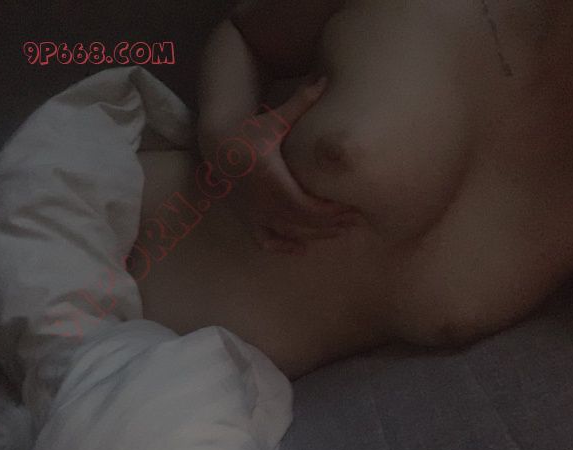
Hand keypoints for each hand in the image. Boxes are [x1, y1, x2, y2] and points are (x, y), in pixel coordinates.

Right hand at [202, 77, 360, 253]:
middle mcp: (262, 200)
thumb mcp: (273, 119)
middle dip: (331, 225)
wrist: (216, 148)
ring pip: (289, 233)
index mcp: (270, 177)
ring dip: (316, 236)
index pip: (306, 204)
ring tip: (340, 232)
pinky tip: (302, 249)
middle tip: (356, 222)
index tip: (351, 209)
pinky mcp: (248, 219)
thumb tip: (324, 78)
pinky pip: (265, 241)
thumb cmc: (249, 131)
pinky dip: (283, 247)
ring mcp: (254, 212)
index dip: (329, 211)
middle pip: (303, 222)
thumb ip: (300, 103)